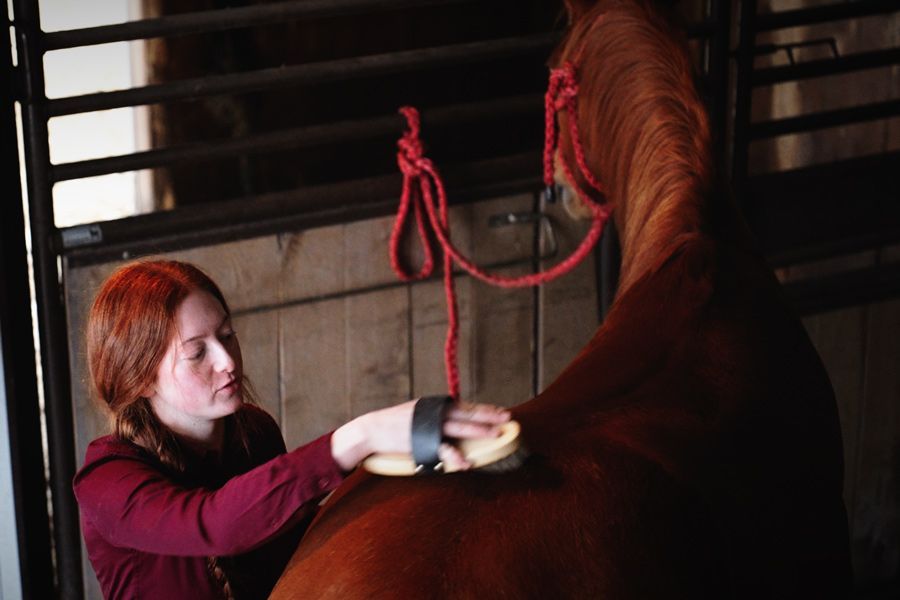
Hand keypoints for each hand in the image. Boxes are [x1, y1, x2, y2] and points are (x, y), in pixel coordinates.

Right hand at [331, 399, 510, 471]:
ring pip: (458, 427)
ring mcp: (428, 426)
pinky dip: (455, 456)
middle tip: (507, 418)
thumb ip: (435, 416)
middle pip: (467, 413)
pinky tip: (466, 463)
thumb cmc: (395, 424)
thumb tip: (454, 420)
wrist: (372, 430)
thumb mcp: (417, 412)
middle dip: (488, 416)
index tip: (500, 411)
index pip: (465, 406)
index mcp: (434, 405)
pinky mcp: (421, 441)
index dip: (484, 409)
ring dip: (478, 430)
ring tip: (494, 434)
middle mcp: (434, 412)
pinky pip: (442, 449)